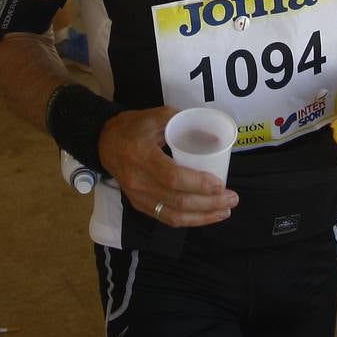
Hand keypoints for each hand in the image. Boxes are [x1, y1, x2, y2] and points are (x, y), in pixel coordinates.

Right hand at [97, 106, 239, 226]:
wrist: (104, 142)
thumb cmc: (134, 127)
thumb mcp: (157, 116)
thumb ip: (183, 121)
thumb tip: (214, 132)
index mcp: (141, 155)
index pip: (172, 177)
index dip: (198, 184)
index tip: (220, 184)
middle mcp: (138, 180)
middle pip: (177, 200)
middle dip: (209, 203)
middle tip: (232, 198)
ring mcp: (137, 196)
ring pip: (173, 214)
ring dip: (203, 216)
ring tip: (225, 211)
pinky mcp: (138, 205)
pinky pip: (165, 218)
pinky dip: (188, 220)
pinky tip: (206, 216)